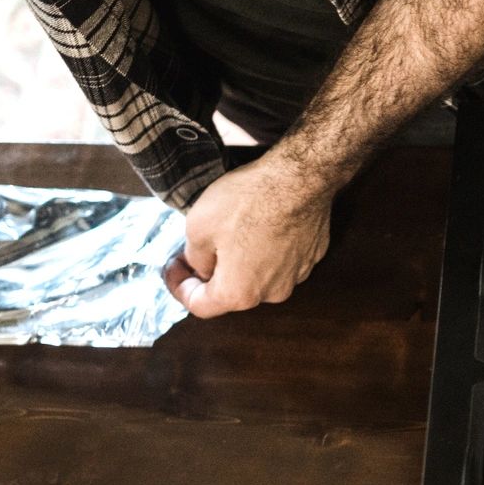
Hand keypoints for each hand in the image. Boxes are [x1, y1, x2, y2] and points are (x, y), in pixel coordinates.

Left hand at [165, 153, 337, 317]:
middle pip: (232, 292)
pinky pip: (281, 261)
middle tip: (196, 247)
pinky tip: (260, 225)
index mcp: (238, 293)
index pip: (199, 306)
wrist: (298, 178)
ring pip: (258, 277)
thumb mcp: (197, 227)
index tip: (172, 266)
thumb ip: (194, 257)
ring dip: (241, 261)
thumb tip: (202, 266)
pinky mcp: (310, 257)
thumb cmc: (248, 202)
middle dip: (211, 273)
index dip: (178, 286)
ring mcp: (295, 277)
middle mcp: (270, 294)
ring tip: (232, 231)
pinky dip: (266, 250)